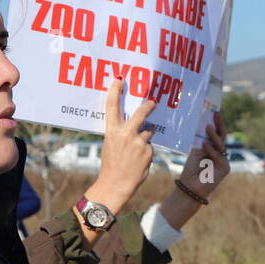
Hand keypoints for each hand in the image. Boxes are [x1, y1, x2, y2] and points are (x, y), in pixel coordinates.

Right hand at [93, 77, 156, 211]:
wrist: (115, 184)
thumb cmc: (112, 165)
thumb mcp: (111, 145)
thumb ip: (120, 133)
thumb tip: (134, 126)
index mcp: (112, 131)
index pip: (112, 106)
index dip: (115, 90)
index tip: (120, 79)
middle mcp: (125, 133)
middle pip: (140, 113)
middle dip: (148, 106)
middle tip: (153, 102)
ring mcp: (138, 142)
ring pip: (148, 132)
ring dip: (146, 137)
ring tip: (136, 150)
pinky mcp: (148, 151)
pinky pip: (150, 146)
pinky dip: (147, 152)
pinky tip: (139, 161)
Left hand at [179, 111, 229, 194]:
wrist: (190, 186)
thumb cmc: (191, 169)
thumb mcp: (196, 150)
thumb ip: (201, 139)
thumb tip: (203, 124)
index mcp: (214, 148)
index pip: (217, 133)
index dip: (217, 123)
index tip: (213, 111)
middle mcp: (221, 153)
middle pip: (222, 136)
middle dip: (219, 124)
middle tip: (216, 114)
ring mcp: (224, 161)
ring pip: (220, 145)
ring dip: (213, 135)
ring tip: (207, 126)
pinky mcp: (225, 168)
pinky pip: (218, 156)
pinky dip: (211, 150)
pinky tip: (205, 144)